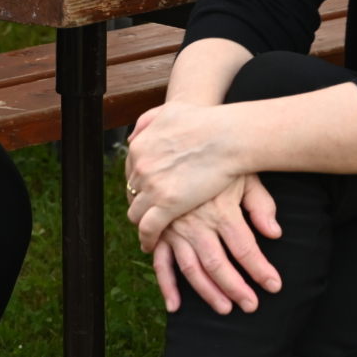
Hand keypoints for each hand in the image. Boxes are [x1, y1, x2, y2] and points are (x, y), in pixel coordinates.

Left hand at [125, 100, 249, 249]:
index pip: (131, 172)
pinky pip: (148, 227)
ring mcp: (151, 186)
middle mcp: (140, 167)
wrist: (225, 135)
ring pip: (136, 212)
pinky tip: (150, 244)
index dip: (139, 185)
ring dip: (140, 222)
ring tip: (148, 232)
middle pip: (132, 192)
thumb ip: (147, 122)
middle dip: (139, 203)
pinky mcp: (167, 205)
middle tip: (148, 213)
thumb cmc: (204, 121)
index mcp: (139, 147)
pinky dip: (147, 238)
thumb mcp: (167, 112)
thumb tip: (133, 136)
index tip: (146, 192)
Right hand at [146, 174, 282, 313]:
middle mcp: (196, 222)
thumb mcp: (244, 177)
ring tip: (224, 308)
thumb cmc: (217, 160)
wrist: (179, 140)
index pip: (246, 249)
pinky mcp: (159, 229)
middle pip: (218, 264)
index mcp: (221, 211)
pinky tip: (175, 305)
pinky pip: (160, 261)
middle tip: (251, 306)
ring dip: (207, 292)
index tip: (274, 286)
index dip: (261, 270)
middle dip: (237, 289)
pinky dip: (166, 284)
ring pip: (191, 268)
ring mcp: (175, 228)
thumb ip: (261, 205)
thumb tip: (275, 233)